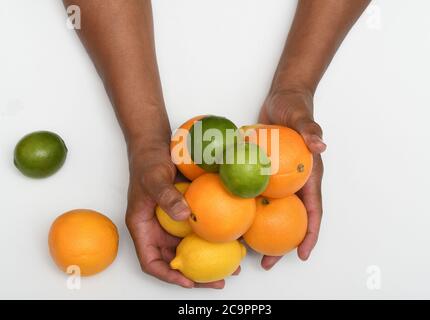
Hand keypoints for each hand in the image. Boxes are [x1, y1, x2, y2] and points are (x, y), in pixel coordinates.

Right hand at [125, 144, 235, 287]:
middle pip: (174, 260)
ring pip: (190, 247)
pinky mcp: (187, 213)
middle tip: (219, 280)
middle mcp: (158, 230)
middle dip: (195, 275)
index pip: (151, 261)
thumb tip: (184, 215)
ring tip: (233, 266)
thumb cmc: (148, 162)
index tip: (188, 281)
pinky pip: (200, 230)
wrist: (158, 147)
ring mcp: (173, 223)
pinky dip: (214, 238)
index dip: (168, 275)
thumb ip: (166, 196)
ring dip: (209, 258)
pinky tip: (233, 240)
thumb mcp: (154, 178)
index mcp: (143, 227)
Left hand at [258, 89, 325, 268]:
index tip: (302, 254)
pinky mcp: (263, 174)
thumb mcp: (301, 116)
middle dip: (282, 244)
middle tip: (267, 263)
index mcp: (308, 175)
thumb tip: (320, 145)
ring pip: (271, 212)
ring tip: (246, 251)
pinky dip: (247, 209)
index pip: (313, 209)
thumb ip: (310, 129)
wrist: (281, 99)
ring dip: (261, 232)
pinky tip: (231, 219)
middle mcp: (294, 182)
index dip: (310, 233)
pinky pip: (256, 196)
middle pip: (290, 219)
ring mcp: (278, 180)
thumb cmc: (295, 106)